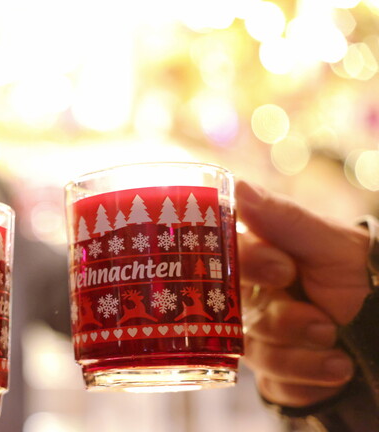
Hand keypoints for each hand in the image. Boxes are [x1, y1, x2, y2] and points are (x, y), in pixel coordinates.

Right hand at [237, 180, 370, 407]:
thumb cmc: (350, 268)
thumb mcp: (328, 240)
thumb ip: (283, 218)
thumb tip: (238, 187)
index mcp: (248, 258)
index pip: (225, 258)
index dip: (250, 265)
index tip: (284, 268)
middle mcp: (240, 298)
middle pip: (232, 314)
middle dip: (280, 319)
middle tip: (318, 318)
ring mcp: (253, 336)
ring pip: (256, 350)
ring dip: (301, 347)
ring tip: (334, 336)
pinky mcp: (270, 372)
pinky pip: (275, 380)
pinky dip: (310, 374)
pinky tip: (337, 365)